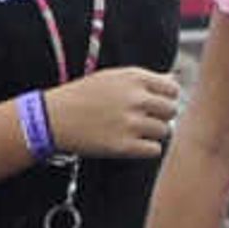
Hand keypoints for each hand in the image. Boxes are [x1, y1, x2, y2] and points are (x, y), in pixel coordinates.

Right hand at [43, 66, 180, 161]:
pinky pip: (154, 150)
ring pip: (164, 131)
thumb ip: (144, 79)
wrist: (54, 118)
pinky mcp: (123, 146)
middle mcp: (135, 99)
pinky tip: (132, 143)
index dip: (166, 98)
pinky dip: (147, 149)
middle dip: (161, 116)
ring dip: (153, 133)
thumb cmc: (84, 96)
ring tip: (135, 131)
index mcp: (133, 78)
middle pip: (171, 110)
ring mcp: (130, 123)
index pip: (172, 89)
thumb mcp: (112, 77)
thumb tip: (174, 80)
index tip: (155, 104)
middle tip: (145, 120)